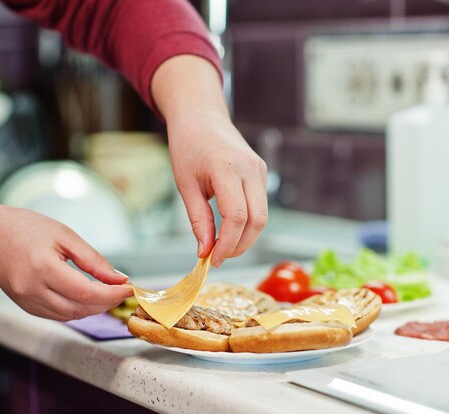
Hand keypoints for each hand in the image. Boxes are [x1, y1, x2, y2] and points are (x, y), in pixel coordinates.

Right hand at [0, 205, 132, 320]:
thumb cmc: (26, 229)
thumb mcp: (65, 236)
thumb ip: (93, 260)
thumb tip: (117, 278)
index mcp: (43, 268)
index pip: (85, 292)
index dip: (111, 294)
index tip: (128, 288)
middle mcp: (32, 290)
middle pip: (80, 308)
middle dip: (106, 302)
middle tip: (122, 290)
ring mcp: (27, 302)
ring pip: (70, 316)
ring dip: (94, 308)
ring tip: (108, 293)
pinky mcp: (26, 307)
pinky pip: (58, 315)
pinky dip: (77, 309)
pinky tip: (88, 297)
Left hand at [152, 55, 267, 267]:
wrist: (201, 118)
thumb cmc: (188, 147)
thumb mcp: (186, 185)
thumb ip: (198, 220)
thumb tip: (205, 252)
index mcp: (227, 168)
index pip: (236, 216)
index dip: (227, 243)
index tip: (212, 260)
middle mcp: (250, 168)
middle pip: (257, 220)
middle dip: (240, 245)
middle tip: (218, 258)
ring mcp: (259, 170)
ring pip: (263, 216)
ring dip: (245, 237)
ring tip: (222, 246)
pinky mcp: (261, 172)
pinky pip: (260, 205)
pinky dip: (248, 223)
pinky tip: (230, 229)